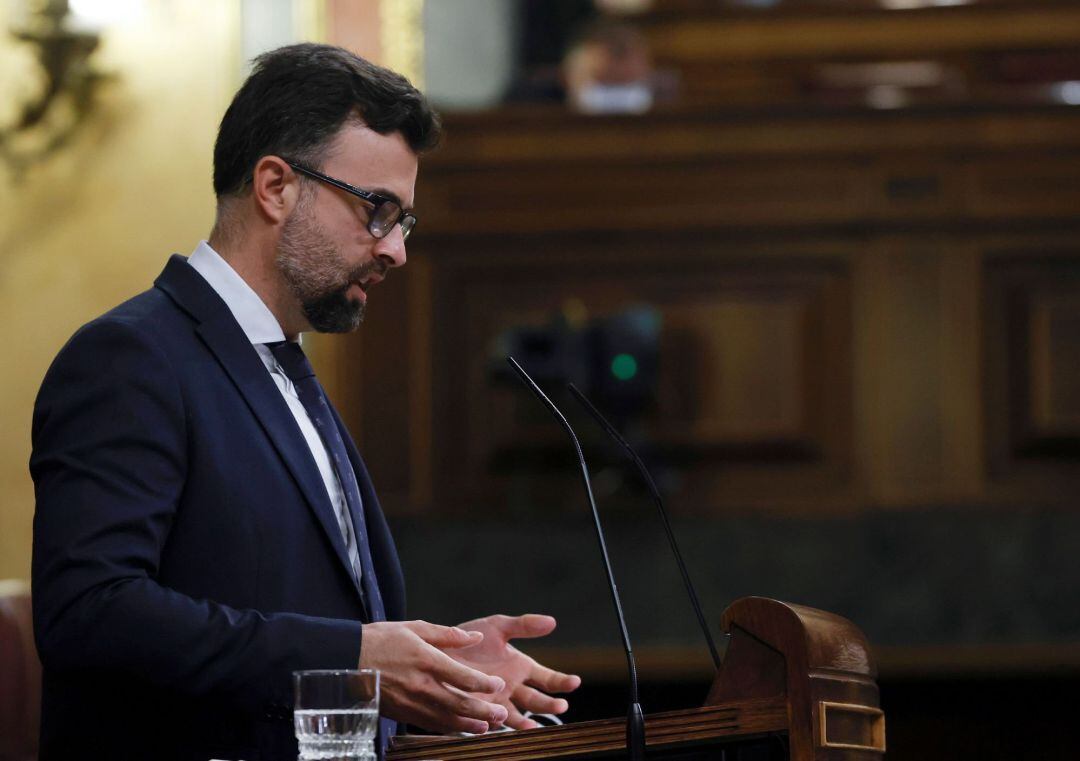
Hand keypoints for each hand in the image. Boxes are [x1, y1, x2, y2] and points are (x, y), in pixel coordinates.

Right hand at [359, 620, 508, 733]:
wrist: (347, 659)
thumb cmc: (381, 639)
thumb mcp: (415, 628)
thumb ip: (448, 635)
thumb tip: (476, 637)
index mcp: (426, 660)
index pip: (463, 677)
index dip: (485, 684)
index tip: (499, 685)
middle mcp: (420, 685)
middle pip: (459, 703)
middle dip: (484, 711)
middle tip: (502, 714)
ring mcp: (410, 702)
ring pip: (446, 719)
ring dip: (469, 725)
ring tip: (488, 727)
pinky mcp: (402, 713)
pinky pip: (430, 725)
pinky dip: (448, 729)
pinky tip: (460, 729)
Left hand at [449, 614, 581, 728]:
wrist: (438, 651)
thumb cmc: (470, 638)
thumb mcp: (498, 627)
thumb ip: (524, 625)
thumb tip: (552, 621)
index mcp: (521, 667)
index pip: (548, 679)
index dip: (562, 681)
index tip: (574, 682)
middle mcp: (512, 687)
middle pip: (537, 700)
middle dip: (550, 704)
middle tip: (561, 705)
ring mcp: (497, 701)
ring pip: (518, 717)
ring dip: (528, 723)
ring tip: (536, 727)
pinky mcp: (479, 711)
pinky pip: (493, 724)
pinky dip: (501, 728)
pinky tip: (505, 729)